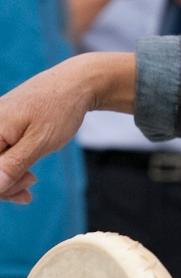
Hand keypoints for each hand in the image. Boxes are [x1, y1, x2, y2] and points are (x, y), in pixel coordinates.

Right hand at [0, 53, 135, 197]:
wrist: (76, 83)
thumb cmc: (59, 109)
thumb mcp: (39, 142)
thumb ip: (13, 165)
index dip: (0, 189)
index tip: (21, 194)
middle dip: (4, 185)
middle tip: (28, 191)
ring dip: (9, 178)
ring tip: (32, 180)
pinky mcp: (4, 125)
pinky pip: (1, 151)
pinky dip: (12, 166)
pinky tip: (27, 176)